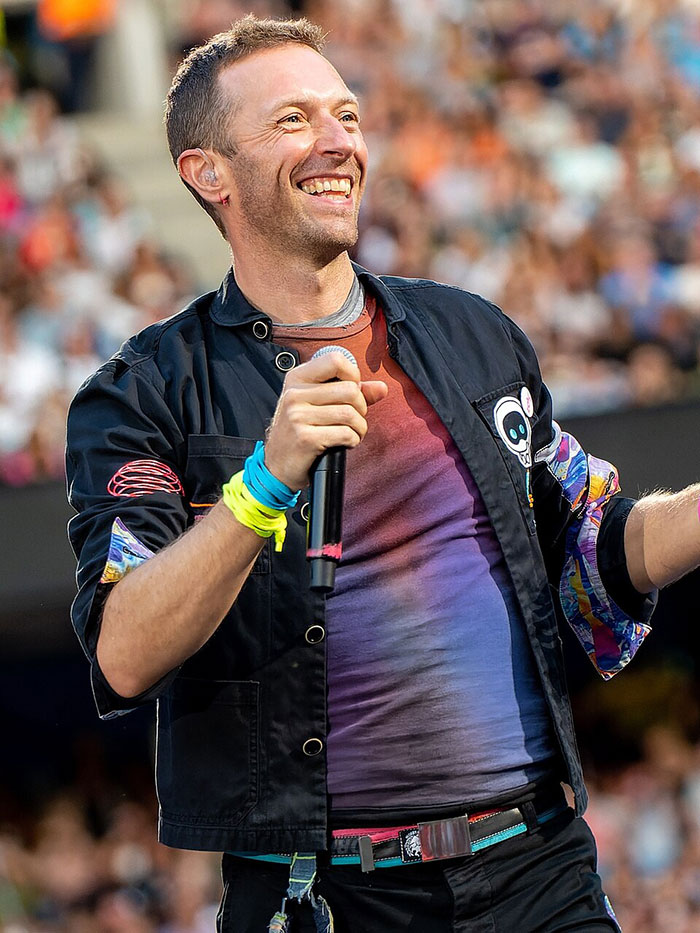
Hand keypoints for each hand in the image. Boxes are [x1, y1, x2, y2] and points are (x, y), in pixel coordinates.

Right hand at [264, 351, 387, 490]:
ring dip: (359, 427)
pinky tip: (345, 443)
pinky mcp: (305, 438)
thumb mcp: (318, 405)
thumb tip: (381, 388)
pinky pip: (345, 434)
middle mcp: (295, 394)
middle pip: (350, 390)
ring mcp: (298, 416)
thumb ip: (351, 393)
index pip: (336, 360)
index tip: (352, 390)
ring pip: (350, 413)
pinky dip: (353, 440)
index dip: (353, 375)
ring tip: (351, 432)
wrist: (277, 466)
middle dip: (361, 408)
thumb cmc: (300, 432)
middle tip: (353, 419)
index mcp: (297, 378)